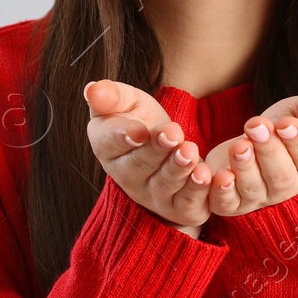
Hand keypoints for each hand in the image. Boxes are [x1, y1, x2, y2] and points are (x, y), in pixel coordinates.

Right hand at [84, 80, 214, 237]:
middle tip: (173, 133)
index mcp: (108, 147)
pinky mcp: (180, 207)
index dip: (123, 136)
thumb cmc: (141, 122)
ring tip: (189, 152)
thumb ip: (110, 96)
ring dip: (177, 169)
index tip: (138, 130)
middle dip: (157, 149)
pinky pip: (188, 203)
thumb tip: (91, 89)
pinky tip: (205, 175)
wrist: (168, 147)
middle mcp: (127, 177)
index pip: (110, 142)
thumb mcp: (126, 102)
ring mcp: (153, 196)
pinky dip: (197, 190)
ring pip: (164, 185)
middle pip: (140, 164)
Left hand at [205, 96, 297, 216]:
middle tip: (256, 126)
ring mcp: (260, 197)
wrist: (251, 135)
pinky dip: (222, 192)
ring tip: (239, 145)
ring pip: (254, 188)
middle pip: (282, 176)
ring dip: (245, 167)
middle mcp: (289, 185)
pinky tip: (221, 175)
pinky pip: (227, 203)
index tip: (284, 124)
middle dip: (268, 151)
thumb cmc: (283, 123)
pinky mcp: (232, 202)